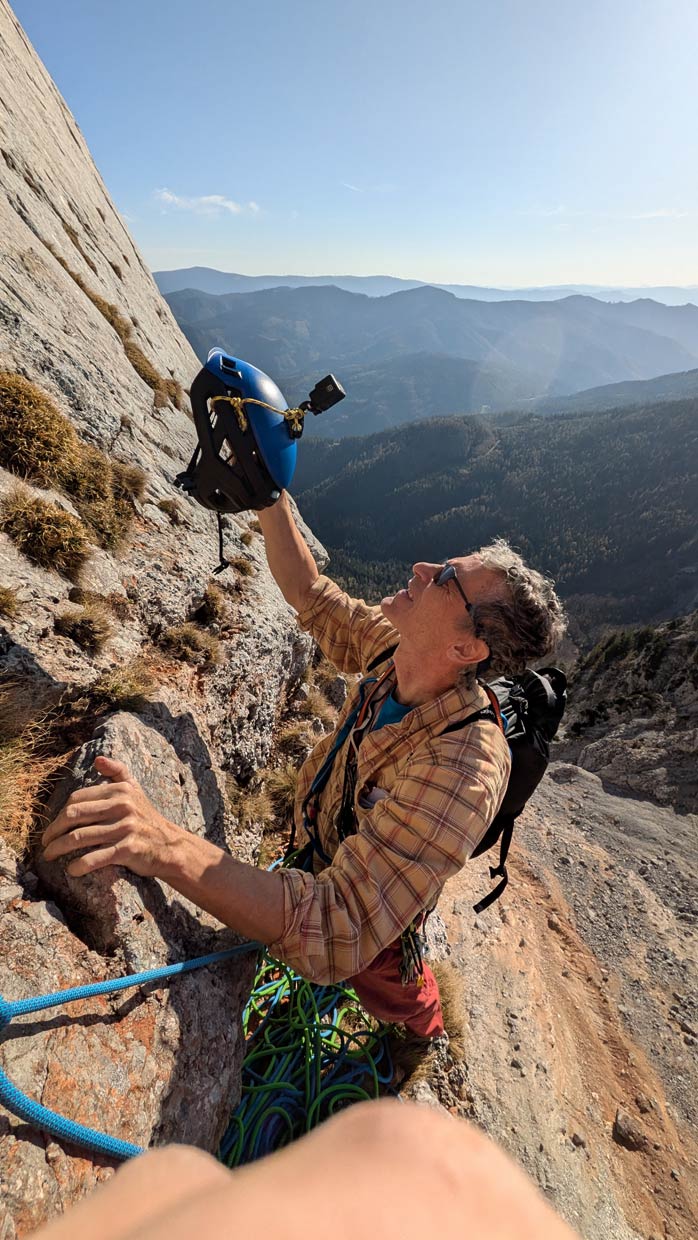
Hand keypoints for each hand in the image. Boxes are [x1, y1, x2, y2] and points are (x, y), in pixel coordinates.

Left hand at [42, 756, 180, 878]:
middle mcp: (122, 806)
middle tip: (45, 842)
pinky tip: (71, 869)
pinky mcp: (128, 849)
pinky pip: (95, 858)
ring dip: (59, 848)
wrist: (170, 844)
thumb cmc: (146, 817)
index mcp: (120, 790)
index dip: (60, 813)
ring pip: (80, 837)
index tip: (53, 827)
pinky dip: (79, 865)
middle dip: (54, 830)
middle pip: (74, 815)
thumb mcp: (135, 789)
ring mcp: (125, 828)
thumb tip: (98, 759)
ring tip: (49, 855)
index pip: (78, 798)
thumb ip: (117, 771)